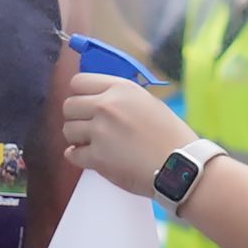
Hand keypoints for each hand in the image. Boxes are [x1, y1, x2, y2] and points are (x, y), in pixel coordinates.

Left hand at [63, 70, 191, 194]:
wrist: (180, 165)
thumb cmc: (171, 136)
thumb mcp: (148, 103)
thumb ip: (122, 99)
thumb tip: (100, 100)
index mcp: (121, 89)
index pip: (79, 82)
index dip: (80, 94)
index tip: (87, 106)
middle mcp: (107, 106)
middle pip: (69, 105)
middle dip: (75, 117)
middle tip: (88, 127)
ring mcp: (100, 132)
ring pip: (67, 129)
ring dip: (76, 137)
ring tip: (90, 143)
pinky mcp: (97, 157)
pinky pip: (72, 154)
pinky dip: (77, 156)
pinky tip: (87, 157)